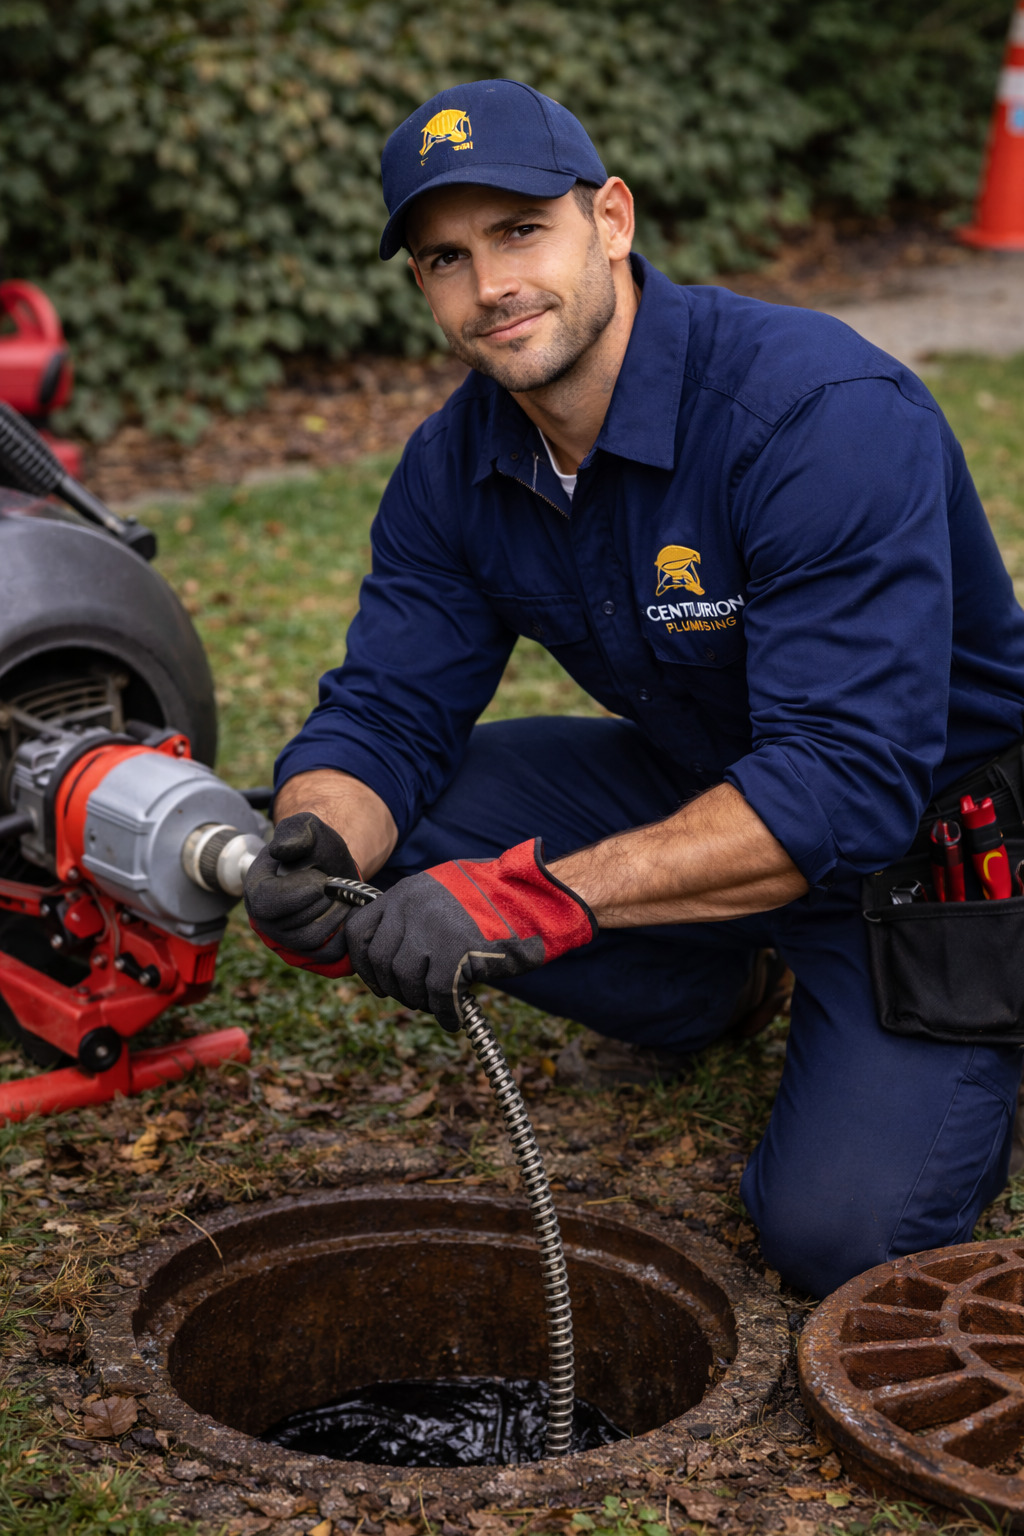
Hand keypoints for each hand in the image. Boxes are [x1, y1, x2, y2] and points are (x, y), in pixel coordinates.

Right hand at [243, 811, 359, 975]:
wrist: (331, 866)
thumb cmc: (315, 847)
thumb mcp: (306, 828)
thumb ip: (295, 832)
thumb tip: (281, 850)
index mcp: (255, 889)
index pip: (268, 901)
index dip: (298, 891)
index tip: (321, 877)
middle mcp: (264, 919)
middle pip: (292, 923)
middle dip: (323, 902)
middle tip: (337, 885)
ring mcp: (284, 939)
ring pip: (311, 939)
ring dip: (335, 915)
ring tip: (345, 896)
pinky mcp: (306, 951)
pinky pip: (326, 954)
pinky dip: (344, 934)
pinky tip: (349, 912)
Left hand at [344, 837, 594, 1029]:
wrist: (533, 895)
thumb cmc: (494, 899)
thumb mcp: (443, 893)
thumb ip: (416, 916)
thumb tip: (395, 955)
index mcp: (405, 892)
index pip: (359, 931)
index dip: (363, 964)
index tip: (377, 981)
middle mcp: (411, 908)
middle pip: (380, 960)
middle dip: (394, 987)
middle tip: (414, 997)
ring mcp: (432, 929)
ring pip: (406, 979)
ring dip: (418, 1000)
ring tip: (435, 1004)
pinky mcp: (456, 952)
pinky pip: (437, 994)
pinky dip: (443, 1013)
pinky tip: (453, 1018)